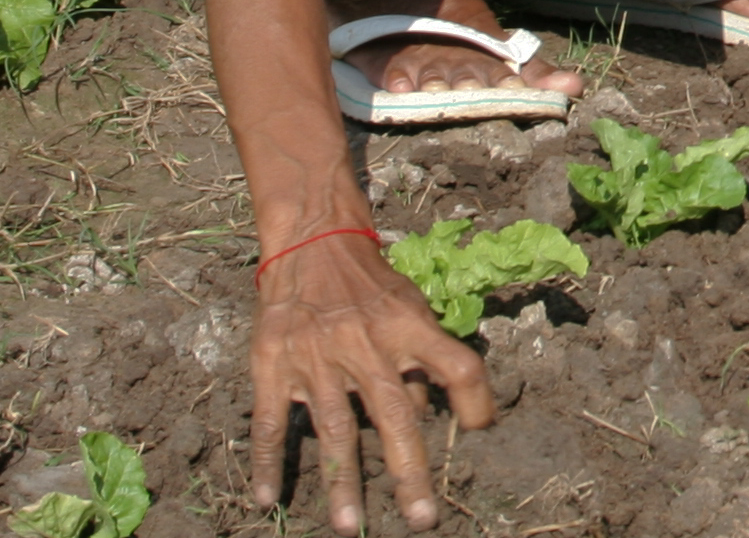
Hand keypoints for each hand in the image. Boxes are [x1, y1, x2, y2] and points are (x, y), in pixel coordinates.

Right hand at [250, 235, 491, 535]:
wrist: (312, 239)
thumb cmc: (369, 283)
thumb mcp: (407, 307)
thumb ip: (420, 359)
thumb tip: (431, 415)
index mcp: (407, 328)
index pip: (457, 363)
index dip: (475, 398)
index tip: (480, 432)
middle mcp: (365, 345)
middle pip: (393, 414)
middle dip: (408, 471)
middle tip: (421, 519)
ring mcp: (316, 357)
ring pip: (333, 429)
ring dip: (341, 481)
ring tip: (348, 526)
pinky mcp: (274, 363)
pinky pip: (271, 420)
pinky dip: (269, 461)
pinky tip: (268, 497)